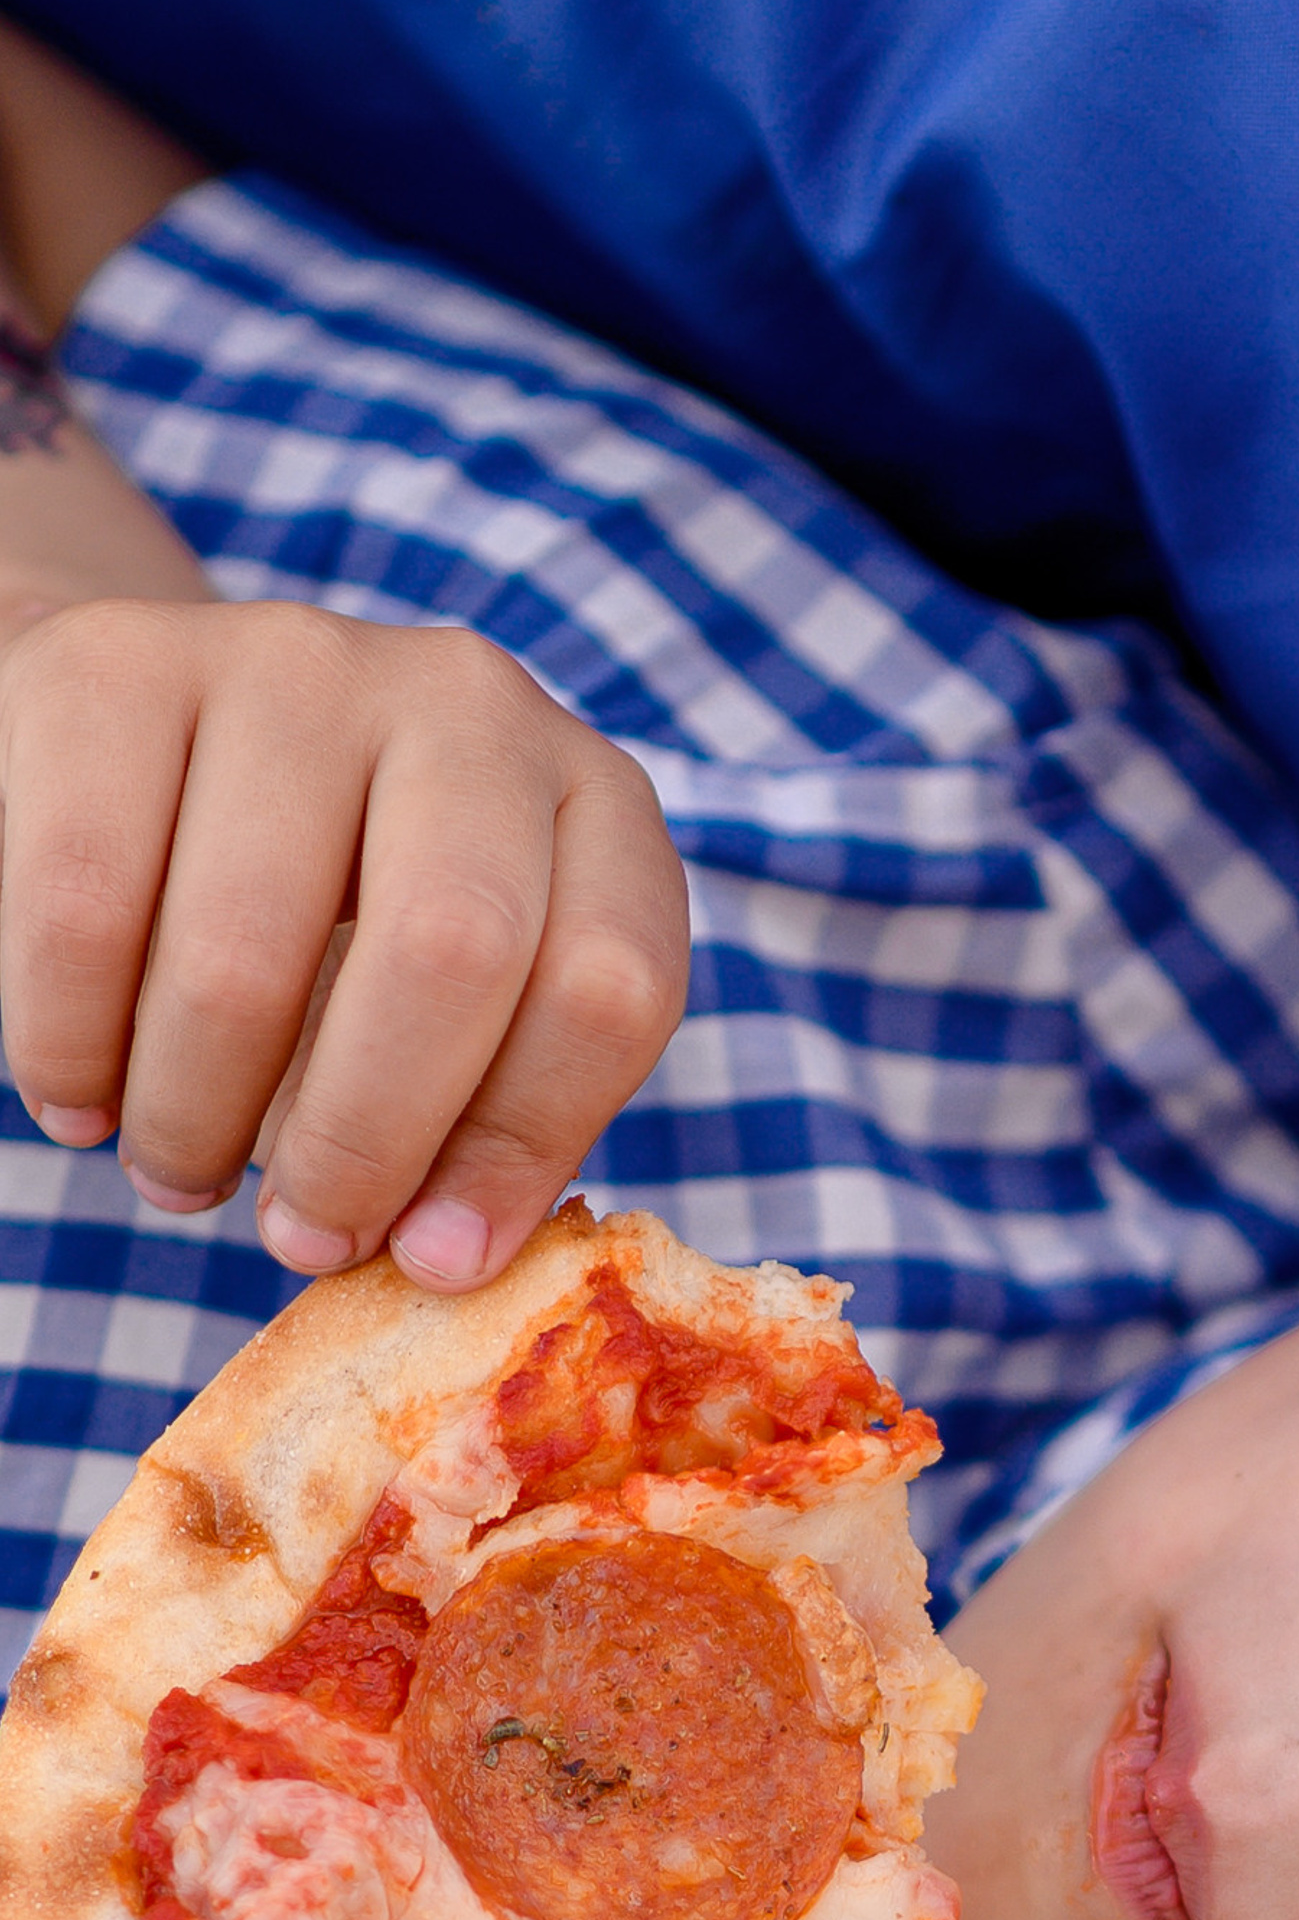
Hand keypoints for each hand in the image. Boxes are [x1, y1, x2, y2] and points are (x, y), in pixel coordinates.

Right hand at [0, 596, 691, 1291]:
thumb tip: (437, 1258)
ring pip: (244, 955)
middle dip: (361, 1144)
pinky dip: (70, 1044)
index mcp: (592, 802)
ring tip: (176, 1173)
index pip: (607, 987)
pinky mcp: (119, 664)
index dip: (522, 1149)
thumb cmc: (338, 923)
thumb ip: (477, 1118)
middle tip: (299, 1237)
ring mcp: (293, 661)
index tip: (438, 1258)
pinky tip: (80, 1100)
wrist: (156, 738)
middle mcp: (467, 705)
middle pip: (446, 956)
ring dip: (194, 1118)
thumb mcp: (454, 1008)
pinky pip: (83, 905)